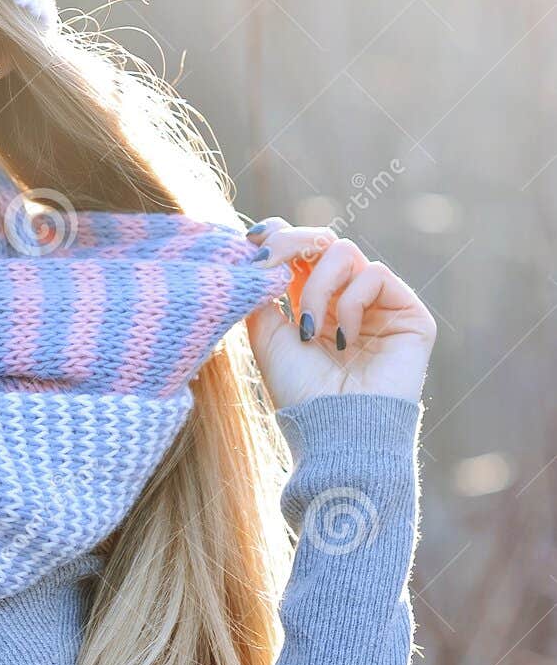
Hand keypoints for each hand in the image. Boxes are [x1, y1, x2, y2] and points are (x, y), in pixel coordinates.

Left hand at [241, 219, 435, 409]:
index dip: (280, 235)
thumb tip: (258, 252)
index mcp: (313, 303)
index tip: (254, 240)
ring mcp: (380, 304)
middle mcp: (347, 299)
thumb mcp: (266, 336)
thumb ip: (262, 291)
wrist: (336, 429)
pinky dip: (350, 302)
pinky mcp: (410, 313)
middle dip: (290, 245)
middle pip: (322, 241)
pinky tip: (343, 340)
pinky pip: (374, 275)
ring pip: (343, 252)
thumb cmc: (299, 392)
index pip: (302, 250)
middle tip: (267, 265)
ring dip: (317, 287)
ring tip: (309, 329)